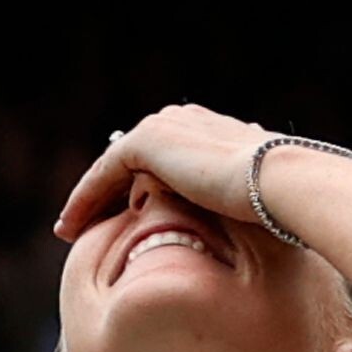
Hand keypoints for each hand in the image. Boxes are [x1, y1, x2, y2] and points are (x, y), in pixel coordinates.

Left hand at [54, 106, 280, 242]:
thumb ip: (240, 208)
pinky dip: (83, 200)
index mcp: (212, 132)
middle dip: (110, 193)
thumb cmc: (281, 203)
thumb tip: (247, 228)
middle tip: (88, 226)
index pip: (165, 161)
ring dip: (90, 198)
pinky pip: (102, 174)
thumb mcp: (258, 203)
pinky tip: (70, 229)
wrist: (280, 183)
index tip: (129, 223)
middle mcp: (184, 120)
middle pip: (134, 162)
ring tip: (71, 230)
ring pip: (113, 168)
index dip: (141, 192)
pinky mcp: (146, 142)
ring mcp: (164, 127)